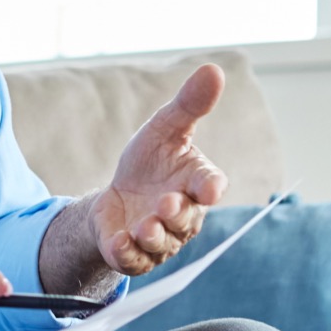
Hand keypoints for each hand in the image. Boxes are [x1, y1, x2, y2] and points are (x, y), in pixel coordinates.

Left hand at [93, 63, 230, 274]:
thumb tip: (213, 70)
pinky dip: (128, 253)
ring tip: (144, 226)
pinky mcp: (134, 254)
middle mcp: (183, 215)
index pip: (211, 185)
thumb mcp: (164, 129)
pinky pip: (135, 260)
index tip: (208, 188)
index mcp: (196, 183)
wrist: (117, 196)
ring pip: (163, 243)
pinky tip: (118, 242)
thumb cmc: (149, 163)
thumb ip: (189, 106)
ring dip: (154, 235)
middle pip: (187, 219)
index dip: (210, 187)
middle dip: (177, 213)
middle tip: (165, 203)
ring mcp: (160, 238)